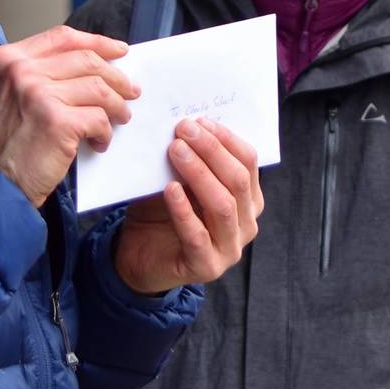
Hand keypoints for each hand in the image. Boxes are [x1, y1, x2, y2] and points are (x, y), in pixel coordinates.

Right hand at [0, 26, 136, 206]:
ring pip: (98, 88)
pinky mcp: (57, 121)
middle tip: (130, 91)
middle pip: (86, 60)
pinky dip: (105, 132)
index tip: (119, 51)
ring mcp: (38, 94)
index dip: (97, 42)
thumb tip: (92, 65)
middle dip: (116, 76)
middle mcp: (21, 71)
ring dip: (116, 105)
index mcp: (8, 58)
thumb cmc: (2, 143)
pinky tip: (99, 142)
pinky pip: (98, 118)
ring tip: (120, 118)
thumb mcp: (7, 94)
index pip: (63, 38)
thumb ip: (39, 74)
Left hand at [114, 118, 263, 294]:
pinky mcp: (207, 267)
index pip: (248, 163)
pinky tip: (170, 190)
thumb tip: (187, 126)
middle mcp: (247, 224)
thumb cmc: (164, 214)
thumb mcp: (180, 181)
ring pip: (223, 205)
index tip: (200, 121)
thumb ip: (190, 161)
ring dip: (199, 173)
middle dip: (211, 150)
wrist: (141, 259)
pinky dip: (184, 210)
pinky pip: (197, 235)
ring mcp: (230, 249)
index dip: (226, 139)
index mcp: (248, 200)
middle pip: (237, 180)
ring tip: (176, 151)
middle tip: (184, 130)